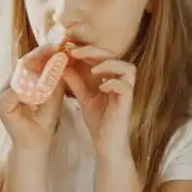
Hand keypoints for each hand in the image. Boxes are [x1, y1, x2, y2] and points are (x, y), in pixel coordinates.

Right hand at [0, 42, 66, 150]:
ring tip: (52, 57)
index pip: (32, 61)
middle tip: (57, 45)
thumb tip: (62, 56)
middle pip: (24, 63)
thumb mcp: (54, 94)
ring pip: (20, 74)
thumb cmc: (45, 120)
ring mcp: (3, 93)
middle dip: (41, 53)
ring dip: (36, 65)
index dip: (45, 51)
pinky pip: (16, 90)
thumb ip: (54, 77)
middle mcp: (10, 84)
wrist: (37, 143)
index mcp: (21, 80)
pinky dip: (30, 86)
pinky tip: (43, 82)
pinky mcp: (1, 103)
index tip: (60, 42)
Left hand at [62, 44, 133, 158]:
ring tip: (93, 71)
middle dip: (93, 51)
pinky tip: (102, 87)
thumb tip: (62, 65)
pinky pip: (127, 87)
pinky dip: (114, 83)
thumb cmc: (99, 121)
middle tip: (74, 52)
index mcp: (110, 77)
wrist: (107, 144)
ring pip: (128, 68)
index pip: (101, 55)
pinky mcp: (127, 103)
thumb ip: (75, 82)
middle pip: (114, 56)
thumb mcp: (83, 98)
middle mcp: (120, 81)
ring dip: (109, 65)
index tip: (67, 47)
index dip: (86, 49)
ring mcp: (125, 91)